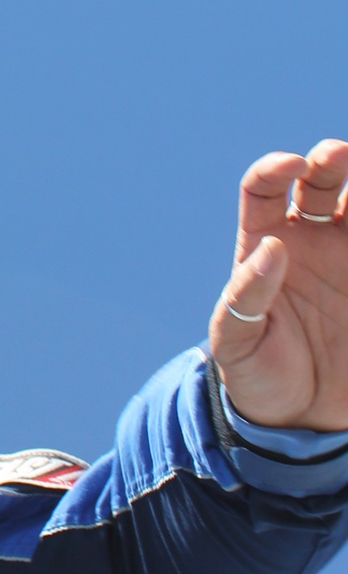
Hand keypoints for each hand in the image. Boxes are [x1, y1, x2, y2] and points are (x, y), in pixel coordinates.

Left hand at [209, 141, 347, 432]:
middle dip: (331, 160)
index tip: (291, 166)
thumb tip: (270, 249)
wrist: (301, 418)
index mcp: (265, 243)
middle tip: (337, 155)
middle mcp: (311, 239)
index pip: (264, 190)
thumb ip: (245, 298)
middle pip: (322, 181)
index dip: (275, 170)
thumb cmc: (256, 375)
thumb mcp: (236, 344)